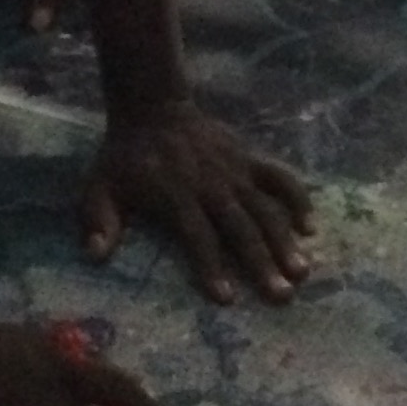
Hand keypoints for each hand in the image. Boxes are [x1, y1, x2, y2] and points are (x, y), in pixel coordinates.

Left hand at [83, 102, 314, 305]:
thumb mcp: (99, 188)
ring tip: (302, 270)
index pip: (198, 236)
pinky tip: (310, 227)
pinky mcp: (249, 159)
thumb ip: (99, 221)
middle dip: (261, 262)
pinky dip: (297, 198)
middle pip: (241, 228)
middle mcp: (211, 185)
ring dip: (285, 239)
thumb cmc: (125, 159)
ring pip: (266, 207)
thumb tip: (96, 255)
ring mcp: (235, 171)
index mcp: (176, 196)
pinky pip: (280, 177)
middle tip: (282, 295)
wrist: (153, 109)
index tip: (226, 297)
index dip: (211, 266)